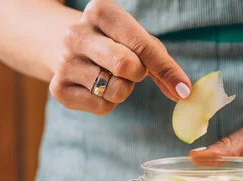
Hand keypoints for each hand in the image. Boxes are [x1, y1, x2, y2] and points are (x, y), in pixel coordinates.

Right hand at [50, 0, 190, 114]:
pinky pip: (102, 107)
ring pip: (115, 91)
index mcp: (100, 11)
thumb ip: (162, 63)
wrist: (62, 44)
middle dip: (138, 74)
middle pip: (125, 65)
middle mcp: (76, 33)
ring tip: (110, 74)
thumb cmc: (113, 41)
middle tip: (134, 70)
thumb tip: (183, 92)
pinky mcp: (58, 89)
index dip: (167, 69)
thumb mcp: (138, 40)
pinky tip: (97, 86)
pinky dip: (108, 102)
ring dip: (123, 89)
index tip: (184, 89)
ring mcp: (64, 61)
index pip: (141, 45)